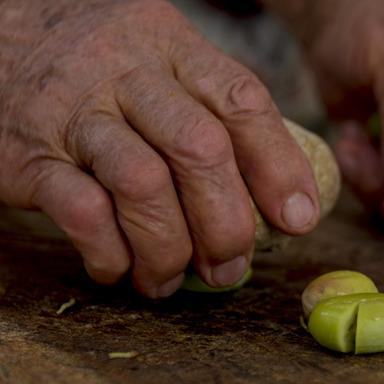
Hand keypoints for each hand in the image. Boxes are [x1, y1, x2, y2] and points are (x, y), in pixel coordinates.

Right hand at [0, 0, 320, 296]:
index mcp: (174, 49)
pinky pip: (82, 210)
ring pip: (142, 184)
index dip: (280, 167)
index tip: (299, 219)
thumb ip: (215, 115)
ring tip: (173, 279)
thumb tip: (281, 199)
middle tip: (231, 266)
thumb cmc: (103, 69)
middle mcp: (126, 73)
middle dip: (227, 222)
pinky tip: (120, 268)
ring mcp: (74, 112)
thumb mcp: (163, 63)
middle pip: (199, 149)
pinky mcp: (29, 154)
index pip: (242, 102)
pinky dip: (111, 251)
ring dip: (169, 248)